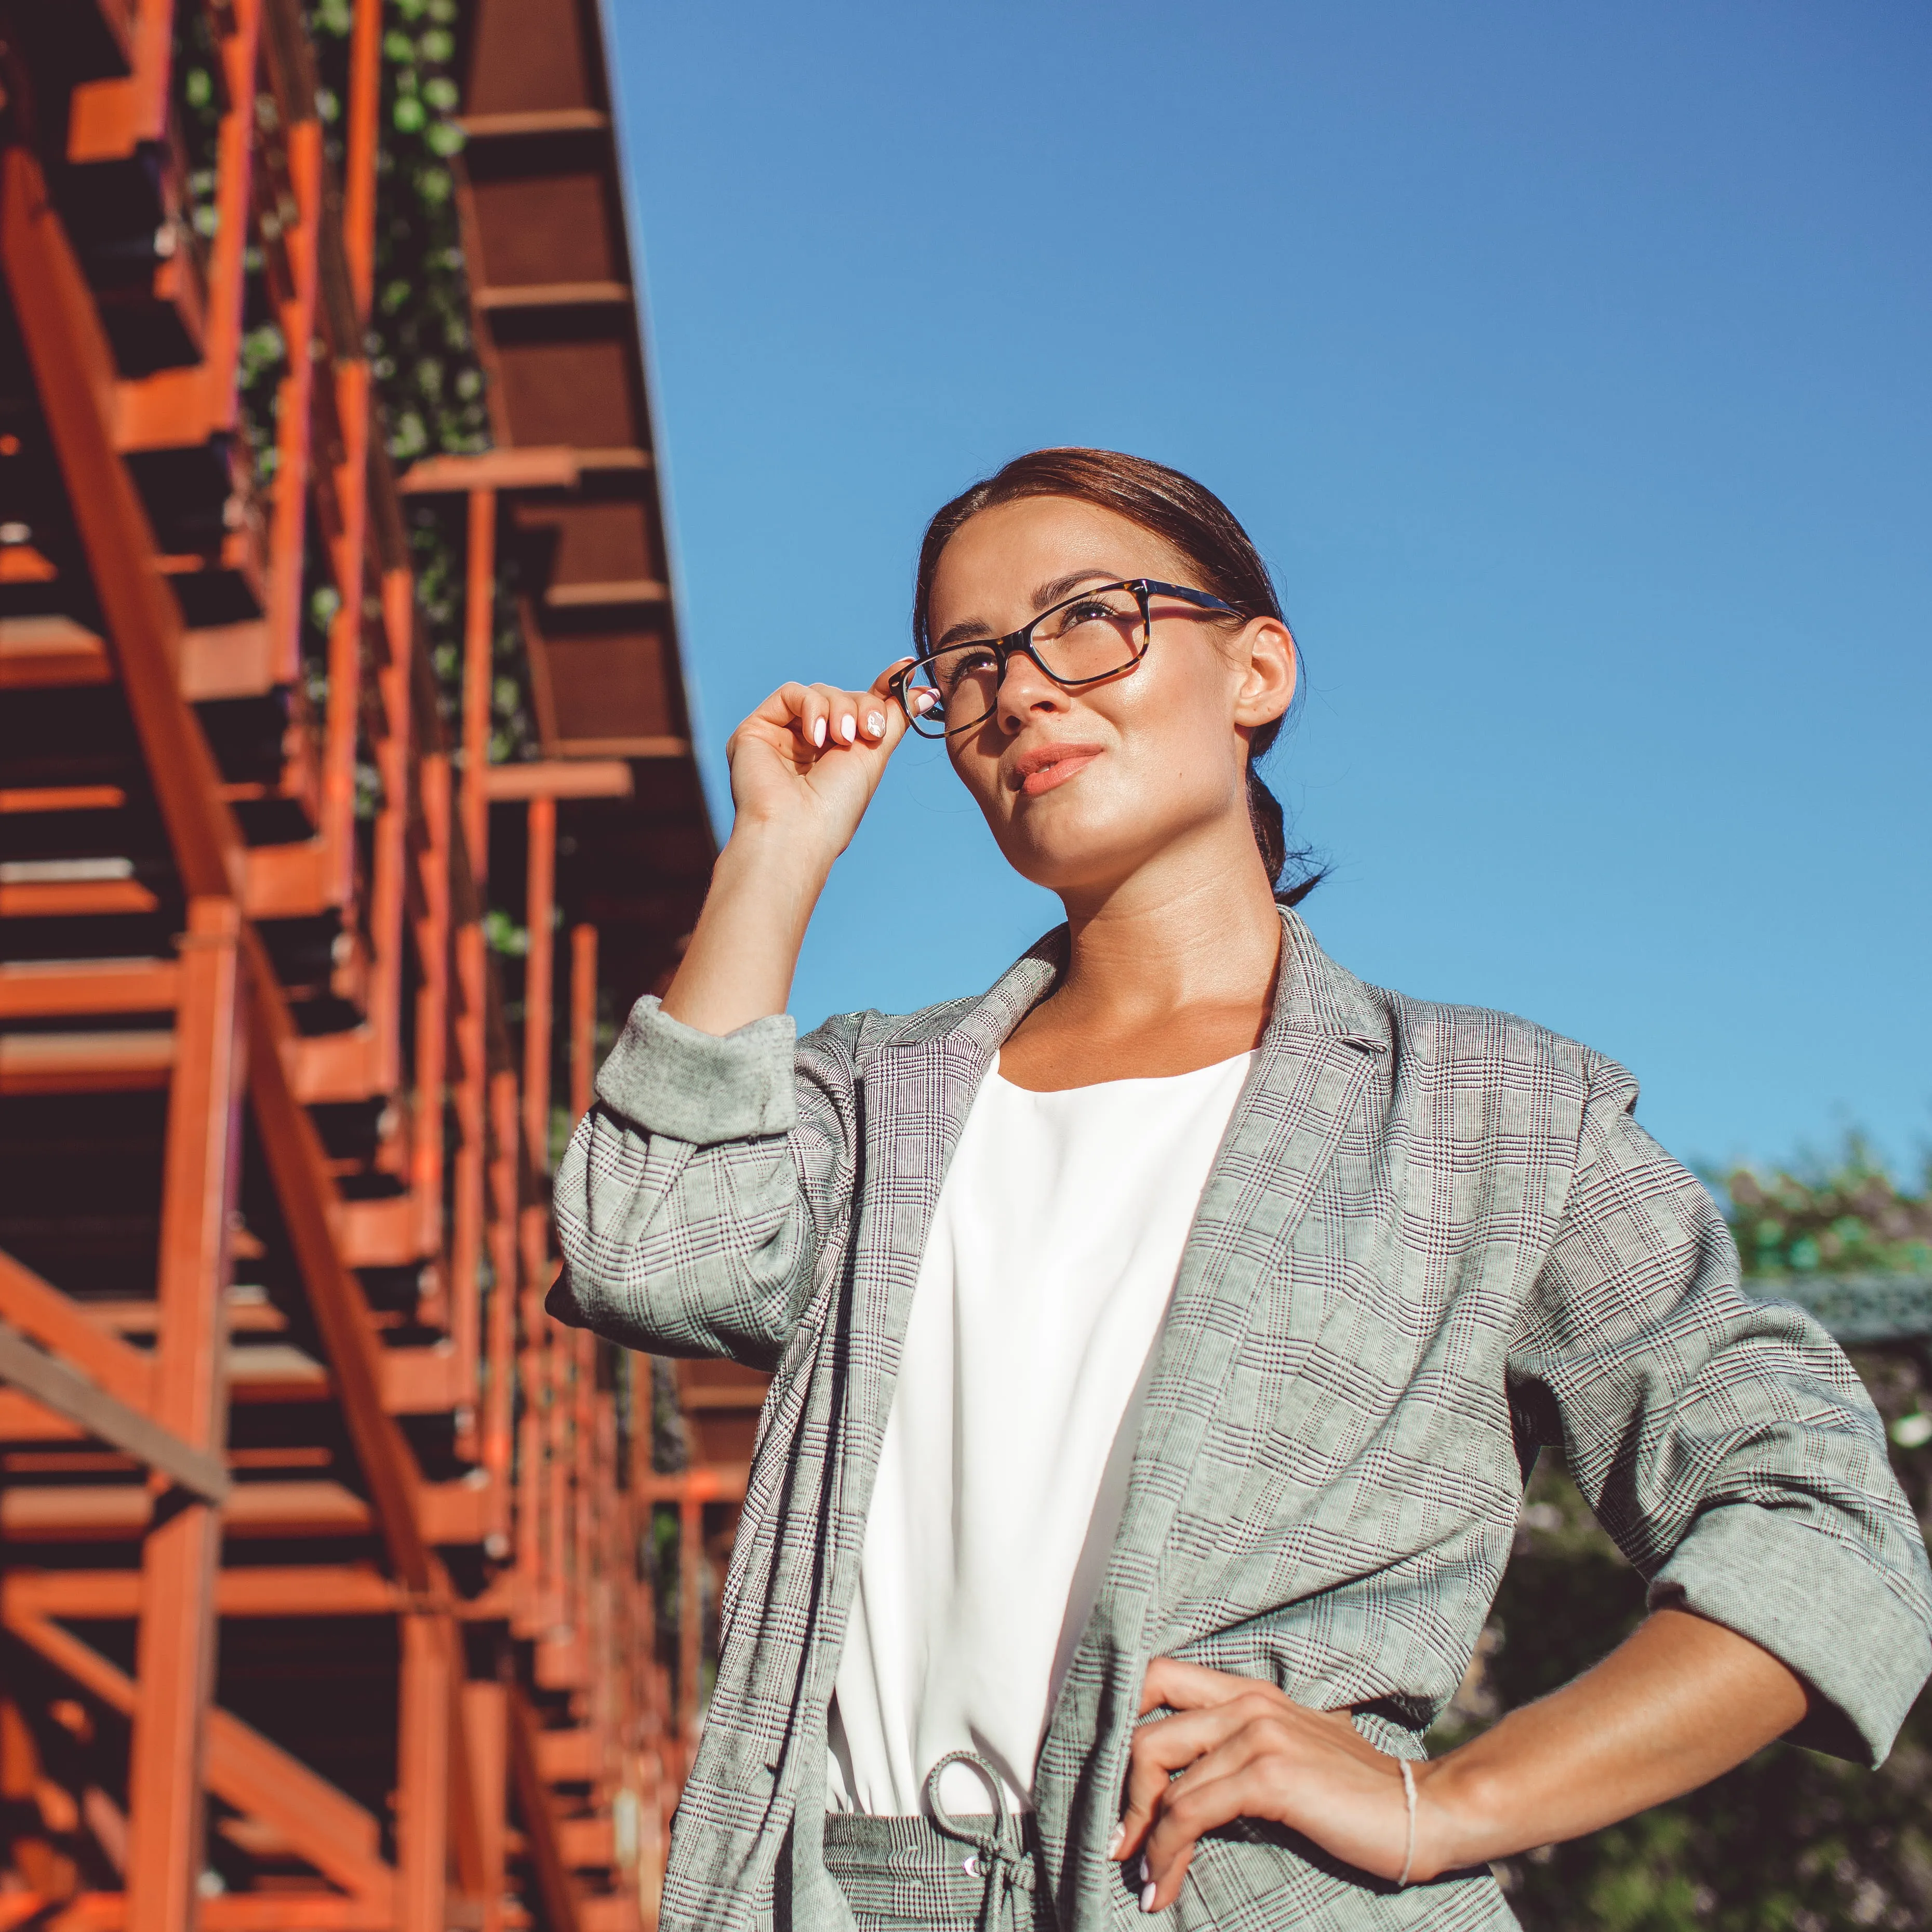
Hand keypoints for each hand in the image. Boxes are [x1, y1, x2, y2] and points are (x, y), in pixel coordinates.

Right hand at [725, 659, 924, 865]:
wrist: (797, 830)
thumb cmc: (837, 805)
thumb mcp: (875, 755)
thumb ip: (894, 718)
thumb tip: (927, 691)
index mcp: (836, 753)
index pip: (860, 707)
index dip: (882, 689)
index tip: (906, 669)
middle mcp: (808, 742)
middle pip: (844, 697)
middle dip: (863, 708)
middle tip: (869, 733)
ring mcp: (782, 734)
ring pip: (821, 693)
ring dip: (840, 710)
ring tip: (842, 740)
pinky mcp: (757, 727)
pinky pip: (792, 693)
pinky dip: (812, 708)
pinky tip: (816, 738)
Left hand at [1113, 1658, 1414, 1911]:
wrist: (1424, 1811)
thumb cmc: (1356, 1795)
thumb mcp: (1290, 1756)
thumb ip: (1241, 1752)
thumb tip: (1182, 1791)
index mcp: (1249, 1692)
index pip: (1157, 1678)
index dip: (1120, 1724)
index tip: (1110, 1786)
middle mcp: (1247, 1702)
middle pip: (1146, 1726)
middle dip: (1120, 1788)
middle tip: (1119, 1841)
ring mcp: (1258, 1734)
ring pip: (1162, 1773)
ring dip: (1141, 1834)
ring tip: (1142, 1877)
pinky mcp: (1269, 1775)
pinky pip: (1189, 1811)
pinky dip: (1166, 1851)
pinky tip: (1164, 1886)